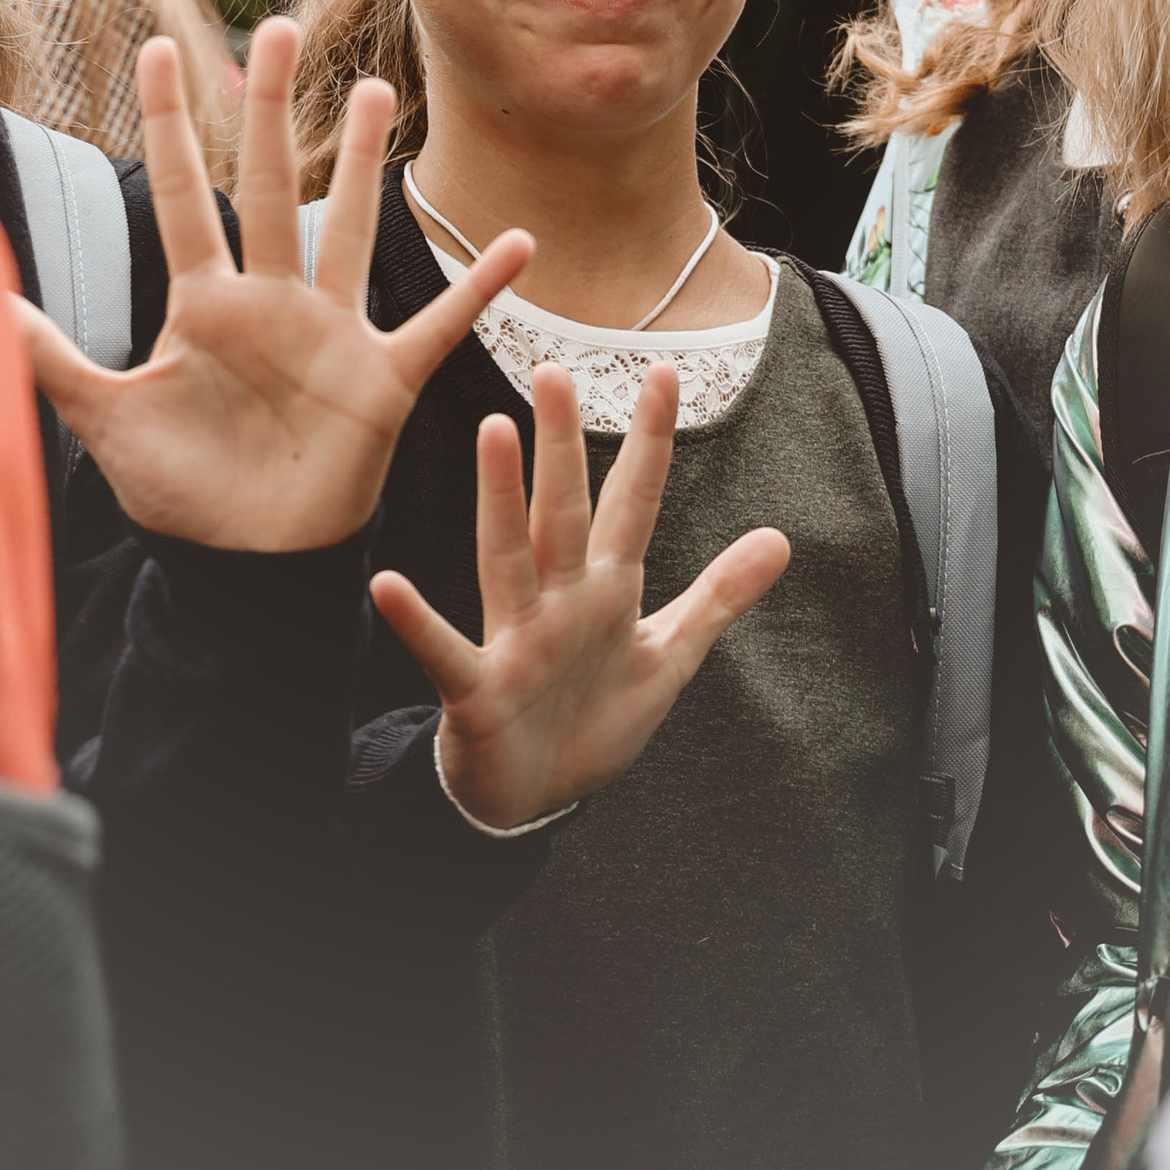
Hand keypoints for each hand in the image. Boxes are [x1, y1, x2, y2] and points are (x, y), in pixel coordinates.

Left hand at [19, 15, 529, 550]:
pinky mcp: (380, 380)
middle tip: (278, 29)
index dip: (172, 124)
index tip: (159, 48)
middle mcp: (269, 301)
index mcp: (203, 304)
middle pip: (270, 182)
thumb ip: (54, 364)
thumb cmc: (180, 495)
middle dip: (270, 107)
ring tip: (371, 89)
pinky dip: (476, 287)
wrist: (244, 565)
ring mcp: (329, 334)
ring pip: (347, 227)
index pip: (183, 194)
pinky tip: (516, 242)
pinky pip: (436, 323)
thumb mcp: (109, 424)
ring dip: (364, 162)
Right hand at [369, 360, 790, 833]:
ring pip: (508, 556)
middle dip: (564, 444)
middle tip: (557, 370)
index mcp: (603, 588)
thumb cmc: (592, 718)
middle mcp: (556, 599)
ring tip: (492, 432)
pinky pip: (444, 651)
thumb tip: (780, 539)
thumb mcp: (666, 655)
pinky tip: (389, 588)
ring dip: (499, 497)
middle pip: (562, 510)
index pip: (631, 502)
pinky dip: (416, 621)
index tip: (665, 372)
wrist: (532, 799)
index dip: (652, 442)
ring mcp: (515, 638)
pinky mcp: (477, 689)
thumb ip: (718, 596)